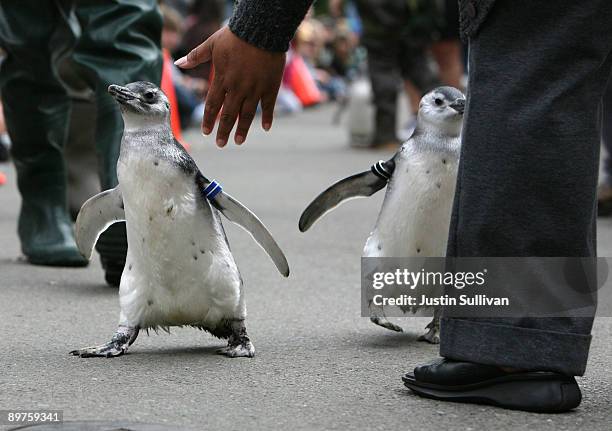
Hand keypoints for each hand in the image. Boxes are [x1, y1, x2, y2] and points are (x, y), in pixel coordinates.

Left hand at [175, 26, 285, 146]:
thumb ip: (195, 56)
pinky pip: (268, 106)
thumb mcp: (212, 44)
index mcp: (222, 80)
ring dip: (242, 130)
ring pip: (247, 115)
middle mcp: (237, 88)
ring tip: (239, 141)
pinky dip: (268, 118)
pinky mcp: (270, 87)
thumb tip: (178, 62)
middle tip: (220, 144)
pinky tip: (265, 128)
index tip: (206, 132)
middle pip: (229, 115)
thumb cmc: (235, 36)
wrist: (260, 30)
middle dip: (224, 131)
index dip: (209, 120)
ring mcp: (255, 89)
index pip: (212, 105)